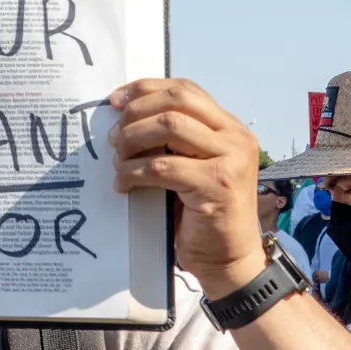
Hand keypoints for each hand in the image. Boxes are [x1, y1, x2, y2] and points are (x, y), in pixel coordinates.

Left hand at [109, 79, 267, 298]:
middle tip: (114, 136)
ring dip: (133, 140)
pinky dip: (134, 172)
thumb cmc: (204, 215)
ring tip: (118, 160)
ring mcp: (230, 159)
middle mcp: (235, 137)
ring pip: (169, 126)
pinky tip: (124, 183)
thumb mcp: (192, 166)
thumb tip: (123, 120)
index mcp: (230, 127)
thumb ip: (174, 142)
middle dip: (137, 112)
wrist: (230, 260)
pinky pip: (163, 167)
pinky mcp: (217, 184)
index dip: (146, 89)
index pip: (186, 89)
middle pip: (177, 100)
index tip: (116, 100)